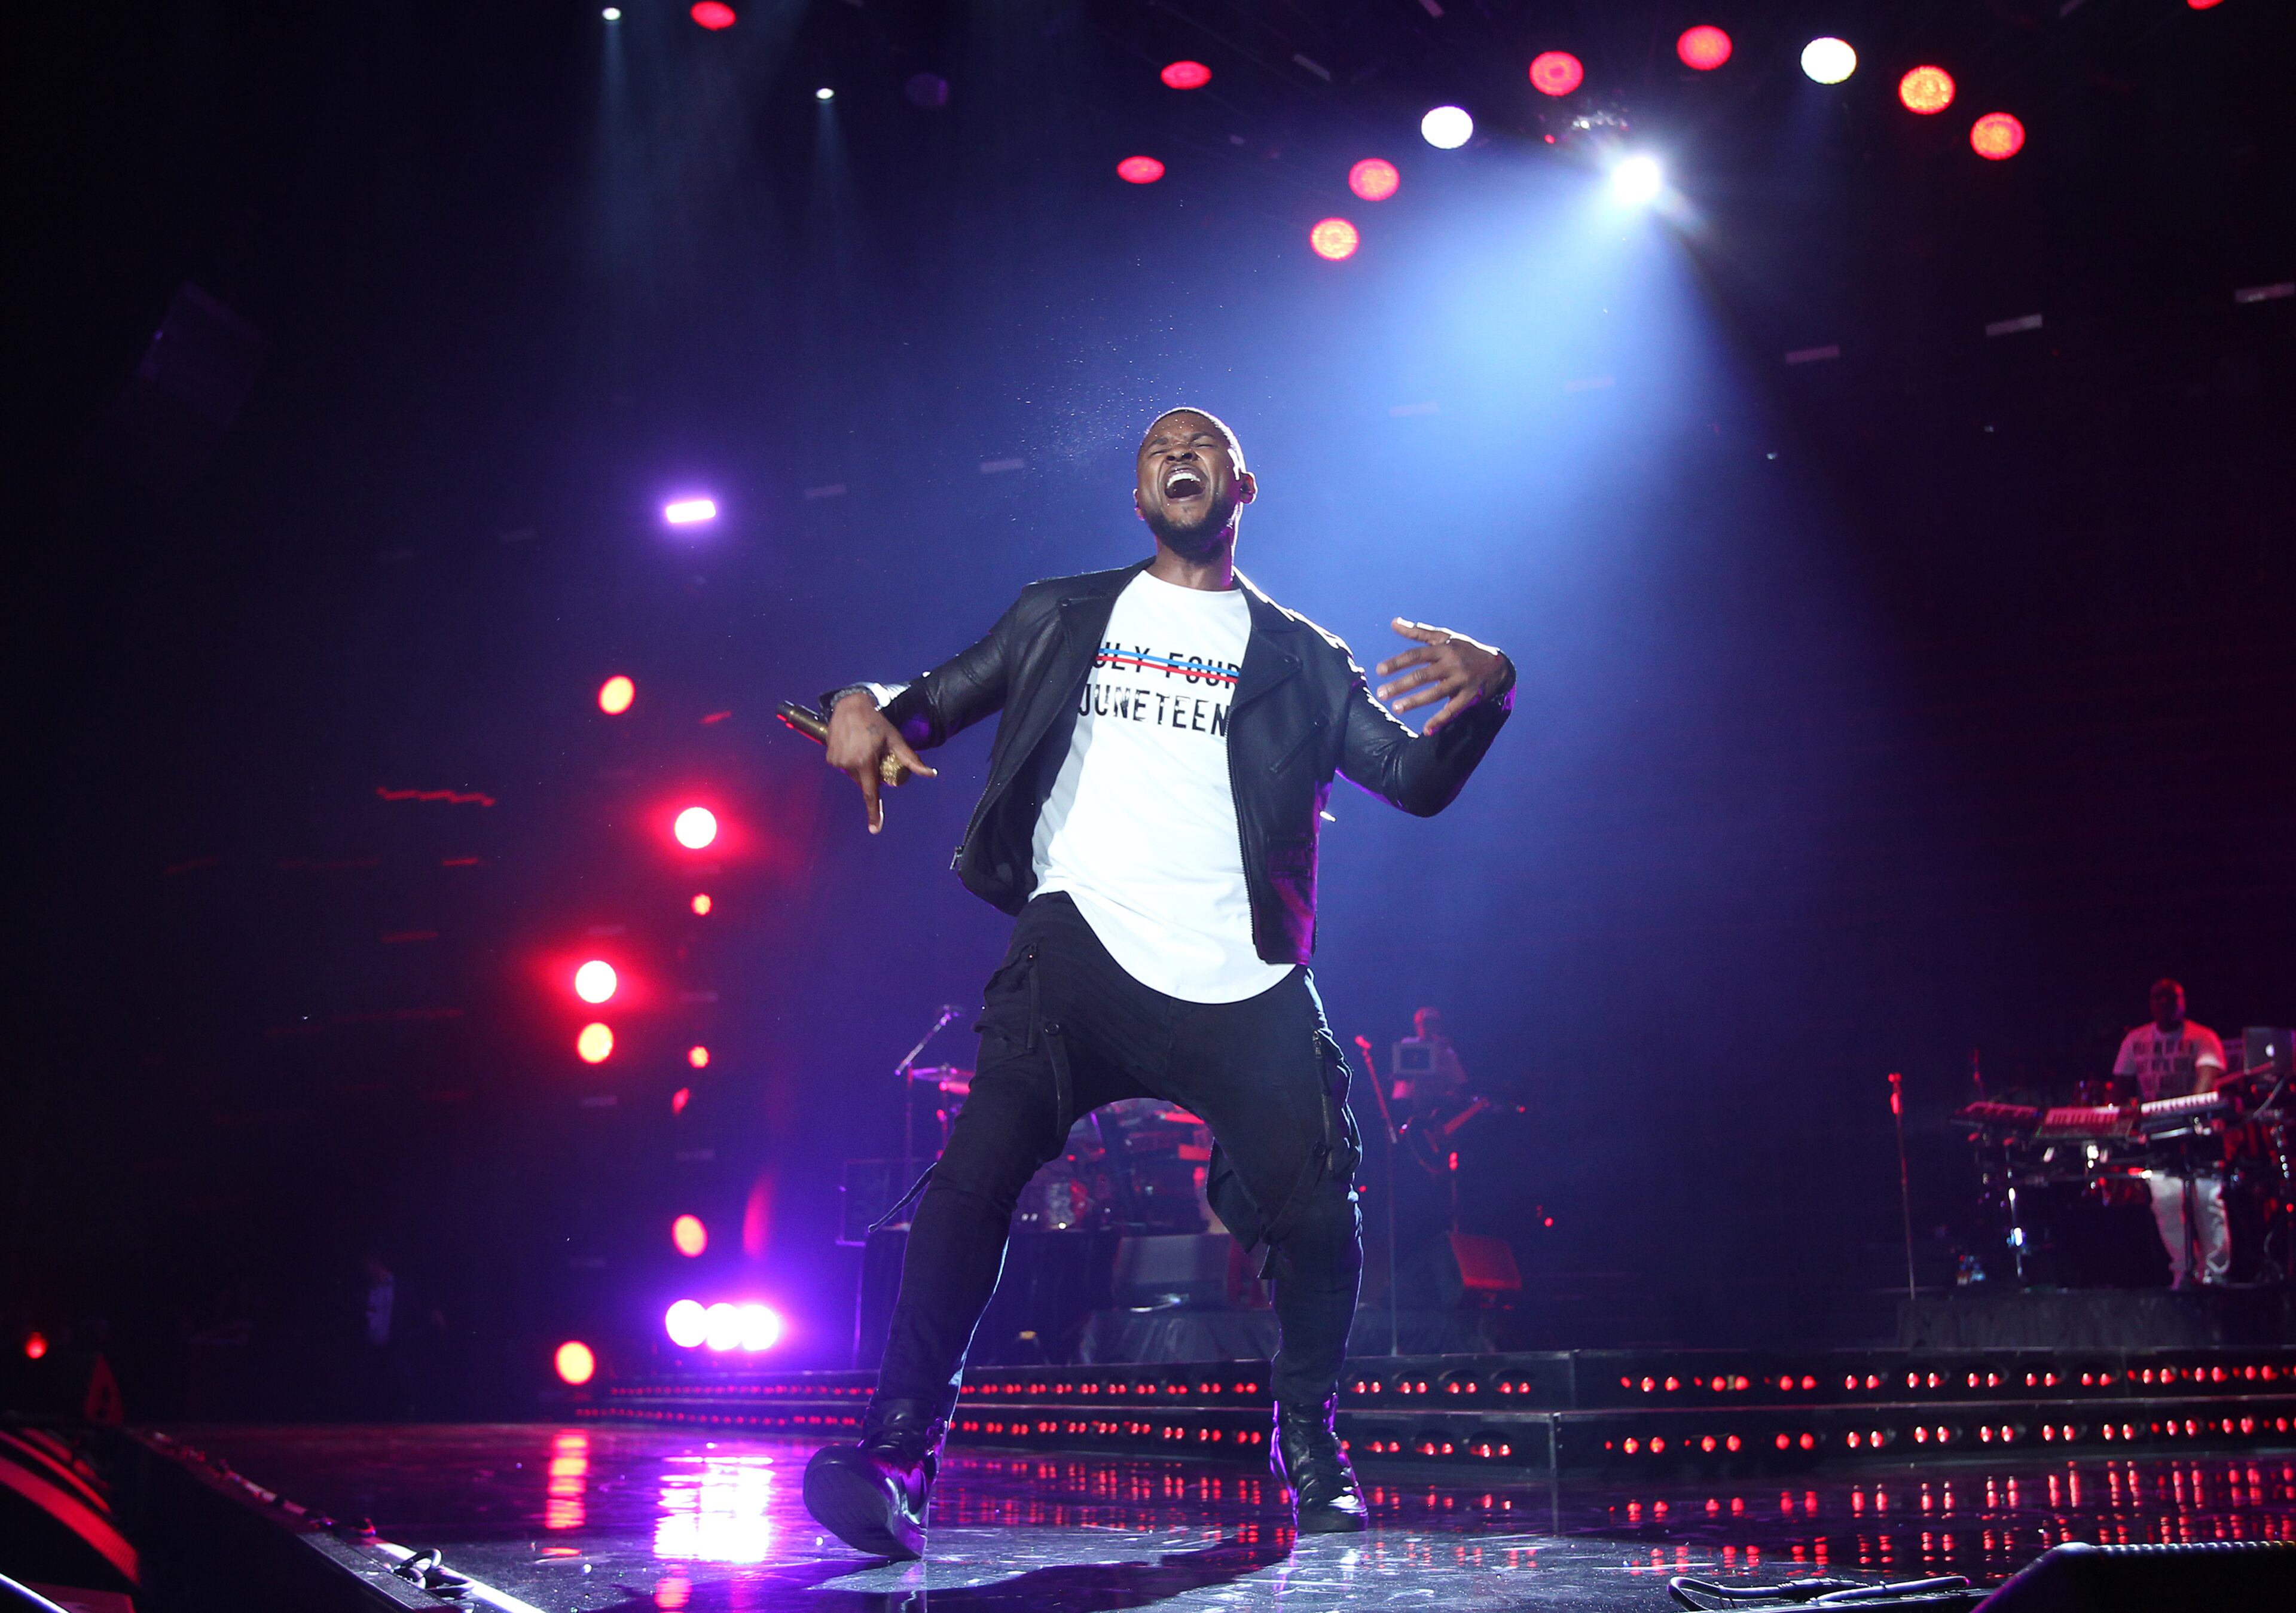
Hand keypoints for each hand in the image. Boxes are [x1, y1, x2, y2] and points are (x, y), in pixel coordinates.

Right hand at [826, 692, 934, 833]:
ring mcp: (836, 761)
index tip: (875, 829)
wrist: (851, 706)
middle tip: (875, 754)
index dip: (874, 813)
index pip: (870, 794)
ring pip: (853, 774)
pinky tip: (853, 746)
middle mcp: (848, 764)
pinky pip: (843, 766)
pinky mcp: (829, 757)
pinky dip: (849, 761)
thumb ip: (912, 759)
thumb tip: (930, 774)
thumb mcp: (896, 740)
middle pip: (863, 782)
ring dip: (859, 767)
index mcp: (865, 763)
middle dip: (871, 774)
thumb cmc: (877, 723)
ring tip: (863, 746)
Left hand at [1373, 620, 1509, 733]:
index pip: (1416, 655)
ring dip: (1415, 701)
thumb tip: (1393, 622)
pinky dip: (1440, 720)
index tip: (1379, 670)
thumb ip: (1418, 632)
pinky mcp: (1470, 696)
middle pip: (1422, 675)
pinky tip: (1426, 730)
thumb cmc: (1464, 649)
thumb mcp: (1444, 637)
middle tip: (1381, 693)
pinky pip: (1453, 710)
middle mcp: (1452, 663)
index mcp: (1443, 648)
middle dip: (1400, 685)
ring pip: (1435, 693)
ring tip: (1396, 708)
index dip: (1397, 662)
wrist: (1498, 665)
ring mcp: (1462, 680)